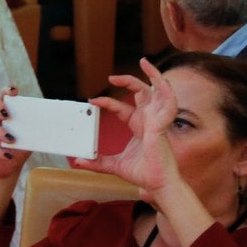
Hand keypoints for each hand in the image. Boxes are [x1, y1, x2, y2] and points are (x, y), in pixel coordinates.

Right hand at [0, 87, 26, 181]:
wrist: (9, 166)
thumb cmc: (20, 147)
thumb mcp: (29, 137)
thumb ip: (34, 128)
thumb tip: (51, 123)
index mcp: (5, 110)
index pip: (4, 94)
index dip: (7, 90)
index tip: (13, 92)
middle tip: (7, 116)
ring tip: (11, 139)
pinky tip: (7, 155)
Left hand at [70, 59, 183, 204]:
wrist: (156, 184)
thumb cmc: (142, 173)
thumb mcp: (114, 165)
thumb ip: (97, 162)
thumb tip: (77, 161)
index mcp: (139, 126)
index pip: (122, 108)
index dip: (108, 103)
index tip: (92, 102)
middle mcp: (149, 119)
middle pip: (142, 93)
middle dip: (128, 82)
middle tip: (112, 78)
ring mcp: (157, 120)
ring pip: (158, 91)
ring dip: (154, 75)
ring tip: (144, 63)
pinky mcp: (162, 124)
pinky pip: (169, 103)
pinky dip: (167, 90)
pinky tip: (161, 81)